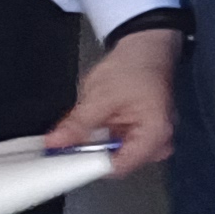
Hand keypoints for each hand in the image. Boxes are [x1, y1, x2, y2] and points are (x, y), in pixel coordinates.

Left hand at [46, 27, 179, 178]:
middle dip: (93, 152)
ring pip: (116, 156)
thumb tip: (56, 143)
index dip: (90, 163)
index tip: (68, 158)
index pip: (119, 166)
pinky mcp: (142, 135)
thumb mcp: (100, 95)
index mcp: (155, 133)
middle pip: (118, 164)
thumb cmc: (135, 65)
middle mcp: (159, 141)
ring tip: (94, 119)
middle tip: (75, 136)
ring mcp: (151, 139)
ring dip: (98, 144)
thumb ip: (77, 124)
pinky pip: (119, 146)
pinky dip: (104, 138)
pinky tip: (101, 121)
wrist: (146, 47)